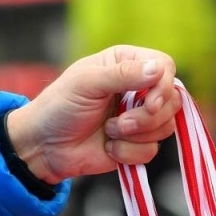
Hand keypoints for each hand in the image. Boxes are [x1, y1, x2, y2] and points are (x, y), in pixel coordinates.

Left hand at [3, 46, 178, 183]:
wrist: (44, 146)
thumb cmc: (59, 106)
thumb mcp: (87, 82)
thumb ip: (123, 74)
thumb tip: (158, 70)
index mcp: (127, 63)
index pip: (165, 67)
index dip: (164, 85)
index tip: (149, 102)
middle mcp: (138, 89)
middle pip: (171, 100)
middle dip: (148, 116)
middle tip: (122, 122)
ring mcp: (139, 118)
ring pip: (165, 127)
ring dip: (136, 134)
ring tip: (109, 131)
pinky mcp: (136, 144)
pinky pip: (151, 150)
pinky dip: (128, 152)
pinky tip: (108, 147)